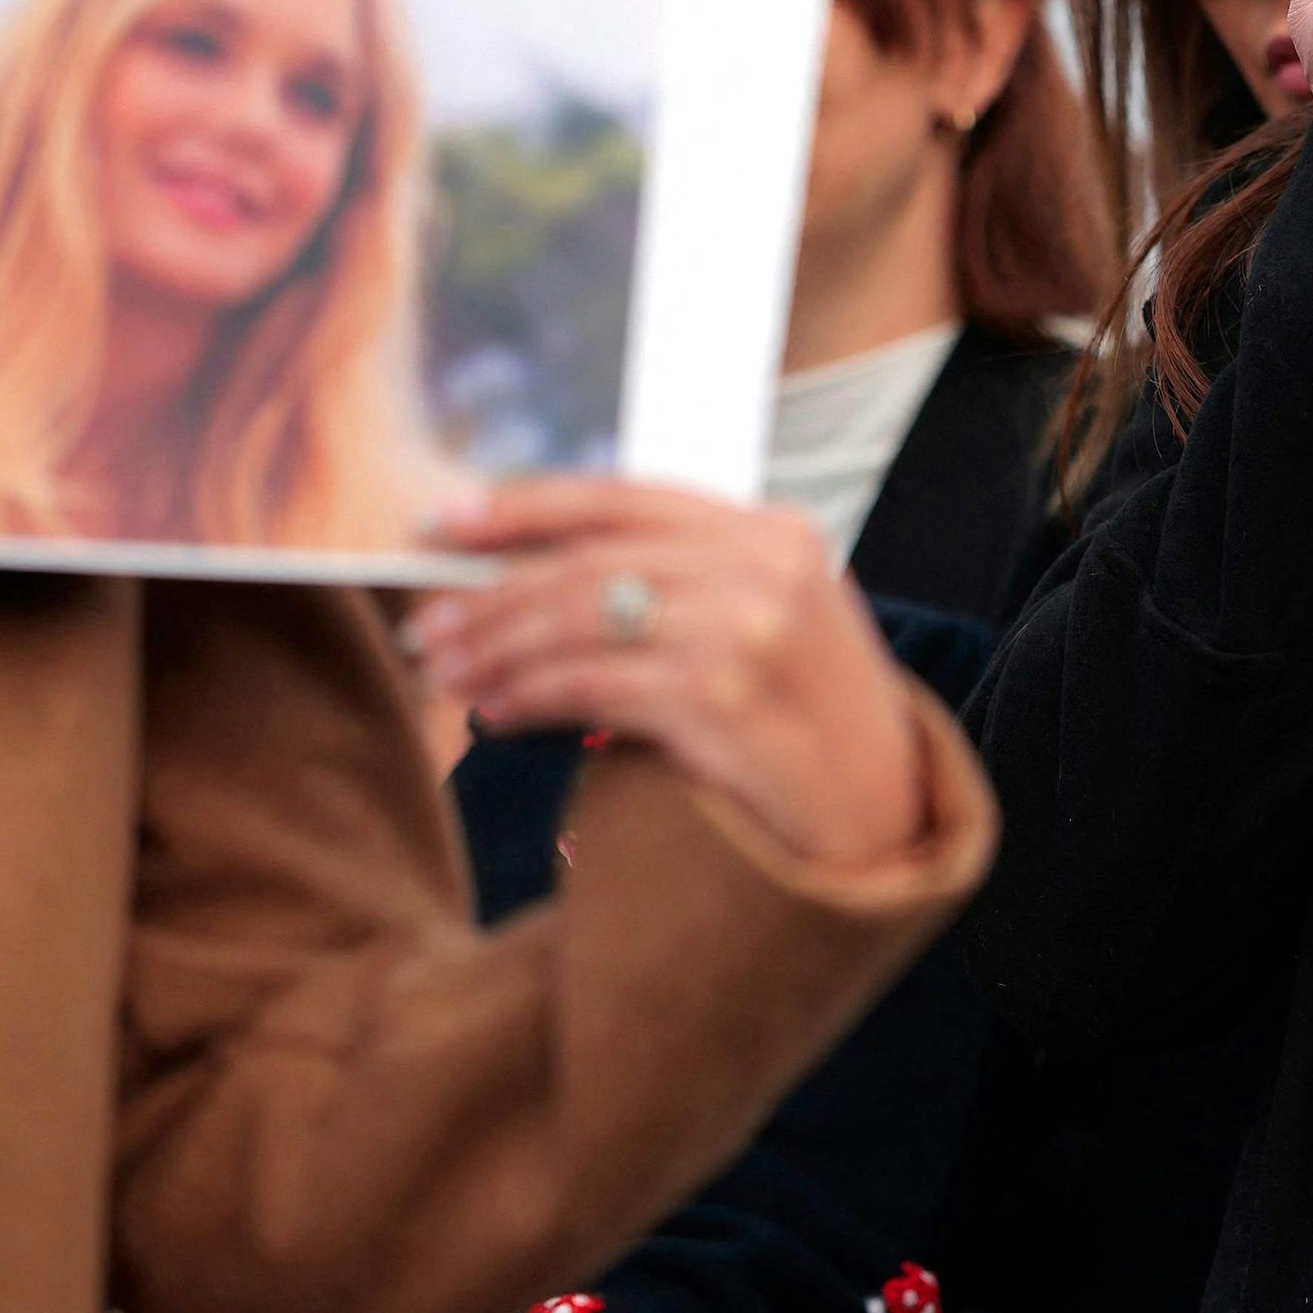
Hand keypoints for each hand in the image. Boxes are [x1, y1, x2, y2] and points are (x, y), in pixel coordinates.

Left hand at [407, 479, 986, 884]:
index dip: (525, 507)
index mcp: (774, 531)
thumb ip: (686, 579)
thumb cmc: (810, 719)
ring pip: (581, 621)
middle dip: (492, 596)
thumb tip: (532, 570)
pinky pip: (592, 686)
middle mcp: (765, 567)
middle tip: (429, 627)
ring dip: (499, 649)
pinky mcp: (722, 698)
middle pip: (591, 563)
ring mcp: (748, 630)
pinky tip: (497, 712)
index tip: (446, 522)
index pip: (625, 498)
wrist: (883, 814)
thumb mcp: (771, 618)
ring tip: (450, 674)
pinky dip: (530, 697)